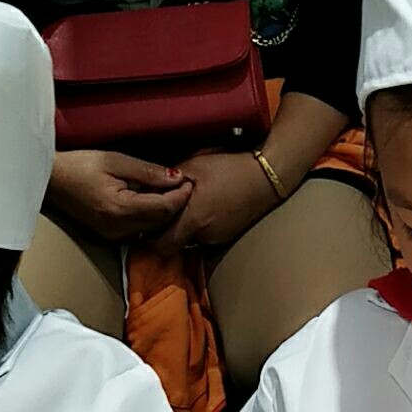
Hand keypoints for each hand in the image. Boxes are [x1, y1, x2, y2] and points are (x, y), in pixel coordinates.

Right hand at [47, 150, 194, 242]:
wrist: (51, 180)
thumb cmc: (80, 165)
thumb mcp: (115, 160)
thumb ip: (148, 172)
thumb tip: (177, 177)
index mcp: (120, 209)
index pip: (164, 208)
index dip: (181, 195)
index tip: (190, 181)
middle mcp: (120, 228)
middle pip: (163, 222)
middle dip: (177, 204)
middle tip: (184, 184)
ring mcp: (116, 236)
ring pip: (155, 229)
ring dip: (166, 212)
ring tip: (170, 190)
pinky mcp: (113, 236)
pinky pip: (142, 229)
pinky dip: (152, 217)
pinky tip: (152, 200)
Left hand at [153, 150, 277, 254]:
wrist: (267, 176)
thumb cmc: (230, 168)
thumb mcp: (194, 166)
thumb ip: (169, 182)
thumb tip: (151, 190)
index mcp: (193, 220)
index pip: (161, 245)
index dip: (149, 238)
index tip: (144, 225)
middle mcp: (204, 235)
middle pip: (174, 245)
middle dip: (165, 235)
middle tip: (160, 217)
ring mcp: (218, 237)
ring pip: (190, 240)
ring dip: (183, 229)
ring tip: (185, 208)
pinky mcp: (228, 235)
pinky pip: (205, 236)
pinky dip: (199, 226)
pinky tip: (203, 208)